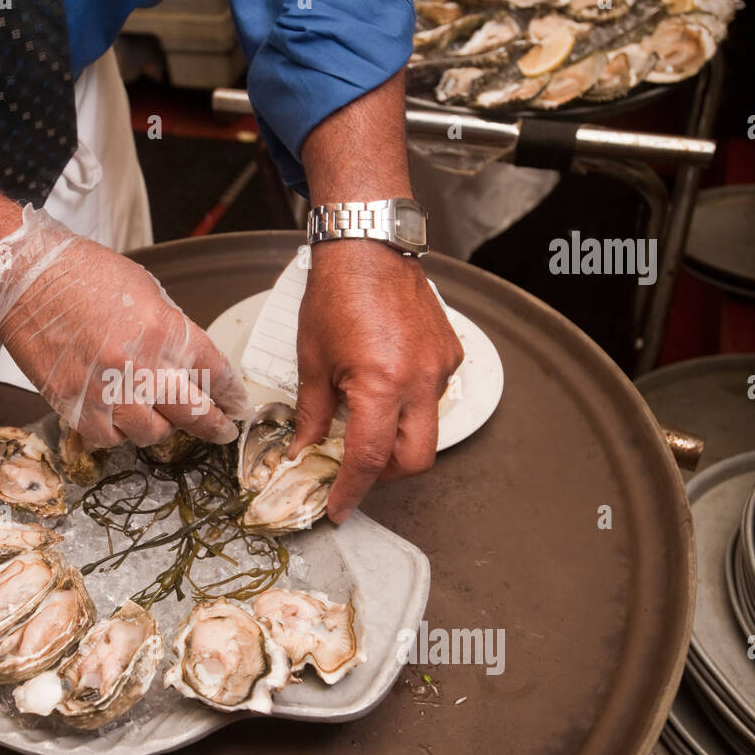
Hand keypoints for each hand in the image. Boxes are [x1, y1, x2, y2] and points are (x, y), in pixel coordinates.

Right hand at [0, 205, 248, 447]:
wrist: (27, 279)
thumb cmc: (84, 276)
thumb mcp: (147, 293)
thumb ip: (172, 332)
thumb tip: (191, 365)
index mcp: (165, 331)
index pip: (215, 373)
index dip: (231, 395)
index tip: (236, 405)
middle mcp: (140, 365)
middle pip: (193, 413)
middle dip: (214, 426)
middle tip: (221, 431)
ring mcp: (107, 390)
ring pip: (153, 433)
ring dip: (161, 427)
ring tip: (157, 416)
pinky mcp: (75, 407)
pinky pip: (110, 438)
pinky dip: (119, 432)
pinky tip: (118, 417)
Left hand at [290, 239, 463, 521]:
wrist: (368, 247)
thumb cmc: (336, 295)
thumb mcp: (313, 362)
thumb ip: (311, 415)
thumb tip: (305, 451)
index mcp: (381, 385)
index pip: (368, 459)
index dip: (352, 490)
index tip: (339, 507)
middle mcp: (419, 380)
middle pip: (415, 459)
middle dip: (385, 473)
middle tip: (355, 468)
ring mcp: (440, 367)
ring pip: (426, 428)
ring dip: (396, 435)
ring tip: (364, 417)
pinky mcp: (450, 354)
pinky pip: (432, 395)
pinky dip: (408, 402)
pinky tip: (385, 384)